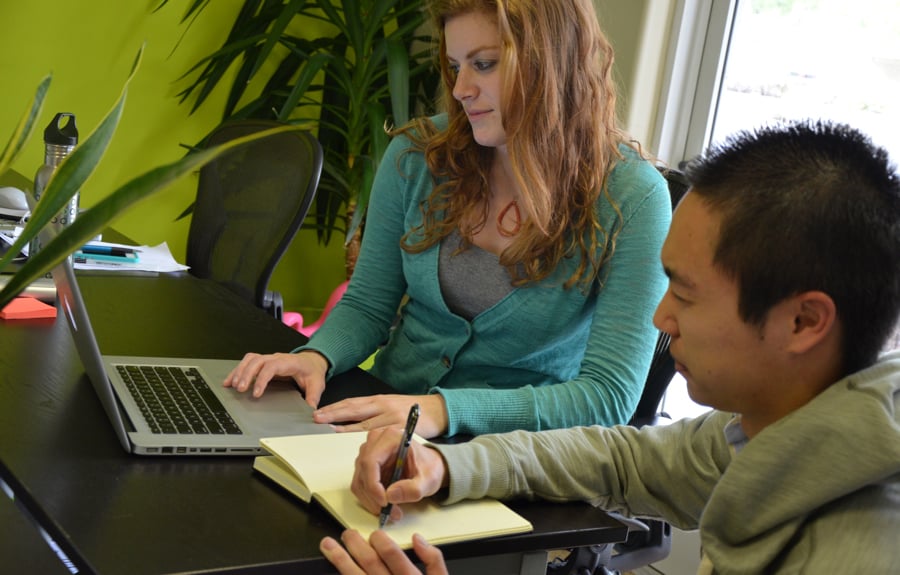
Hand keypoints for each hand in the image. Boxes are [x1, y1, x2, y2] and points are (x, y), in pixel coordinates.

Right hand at [223, 350, 327, 407]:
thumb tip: (310, 411)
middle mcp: (277, 358)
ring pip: (250, 359)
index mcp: (290, 362)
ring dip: (240, 371)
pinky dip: (237, 371)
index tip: (256, 393)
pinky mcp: (264, 362)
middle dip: (247, 374)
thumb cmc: (312, 371)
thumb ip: (313, 397)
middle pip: (258, 360)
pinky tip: (230, 381)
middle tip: (241, 389)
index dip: (262, 378)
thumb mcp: (317, 384)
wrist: (312, 361)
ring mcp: (269, 359)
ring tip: (232, 386)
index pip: (273, 366)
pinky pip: (248, 362)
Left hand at [314, 394, 448, 437]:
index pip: (353, 402)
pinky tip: (356, 444)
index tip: (319, 411)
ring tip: (328, 429)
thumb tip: (351, 421)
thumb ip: (375, 413)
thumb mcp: (393, 406)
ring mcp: (392, 418)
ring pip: (363, 424)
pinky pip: (379, 437)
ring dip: (344, 427)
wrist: (441, 411)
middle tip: (317, 418)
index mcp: (380, 400)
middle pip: (354, 409)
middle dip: (334, 414)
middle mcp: (384, 406)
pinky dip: (365, 441)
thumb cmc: (416, 411)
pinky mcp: (400, 430)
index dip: (335, 407)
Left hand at [320, 530, 446, 574]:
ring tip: (328, 546)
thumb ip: (434, 561)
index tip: (375, 535)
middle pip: (369, 561)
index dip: (379, 539)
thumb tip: (418, 539)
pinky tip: (332, 572)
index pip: (390, 553)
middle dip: (355, 544)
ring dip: (340, 560)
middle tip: (348, 535)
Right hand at [350, 427, 447, 519]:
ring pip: (359, 482)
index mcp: (391, 437)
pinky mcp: (366, 465)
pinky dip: (370, 499)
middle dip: (373, 497)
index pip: (370, 461)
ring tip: (392, 511)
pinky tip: (386, 505)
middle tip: (390, 512)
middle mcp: (375, 441)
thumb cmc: (429, 467)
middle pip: (362, 473)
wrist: (429, 466)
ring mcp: (368, 453)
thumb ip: (413, 489)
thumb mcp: (428, 479)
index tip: (384, 502)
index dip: (373, 485)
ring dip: (371, 501)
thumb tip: (391, 495)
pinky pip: (361, 486)